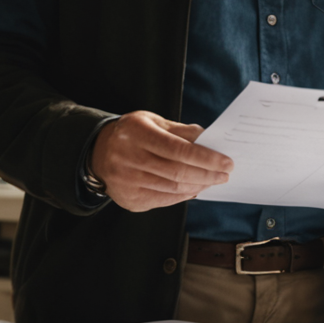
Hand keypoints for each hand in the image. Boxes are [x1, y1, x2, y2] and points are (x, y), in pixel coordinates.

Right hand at [90, 110, 230, 211]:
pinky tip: (194, 188)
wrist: (96, 152)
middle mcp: (128, 158)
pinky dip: (183, 195)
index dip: (206, 158)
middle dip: (207, 174)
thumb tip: (210, 139)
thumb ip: (180, 131)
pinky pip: (164, 200)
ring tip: (212, 180)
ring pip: (172, 189)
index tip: (226, 162)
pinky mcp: (129, 200)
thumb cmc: (131, 134)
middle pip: (177, 172)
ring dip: (198, 186)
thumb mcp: (152, 122)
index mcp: (137, 134)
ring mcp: (127, 182)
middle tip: (225, 174)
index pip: (178, 150)